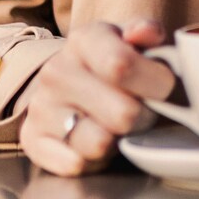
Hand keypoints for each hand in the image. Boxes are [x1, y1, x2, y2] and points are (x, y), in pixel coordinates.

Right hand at [22, 19, 175, 175]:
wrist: (75, 85)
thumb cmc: (116, 65)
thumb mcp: (136, 42)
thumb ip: (148, 33)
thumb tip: (145, 32)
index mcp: (84, 39)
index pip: (122, 66)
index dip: (157, 83)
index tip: (165, 87)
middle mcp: (56, 71)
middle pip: (122, 113)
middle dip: (143, 118)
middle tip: (140, 109)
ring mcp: (41, 106)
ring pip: (99, 144)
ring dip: (117, 142)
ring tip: (116, 126)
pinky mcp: (33, 139)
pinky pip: (75, 165)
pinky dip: (94, 161)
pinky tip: (96, 144)